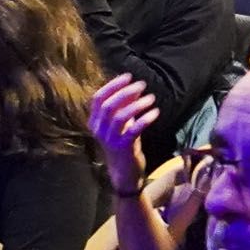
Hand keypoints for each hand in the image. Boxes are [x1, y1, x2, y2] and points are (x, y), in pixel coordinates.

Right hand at [88, 74, 160, 193]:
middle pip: (108, 105)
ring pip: (120, 116)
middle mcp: (98, 130)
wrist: (124, 173)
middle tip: (142, 84)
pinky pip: (133, 129)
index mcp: (94, 122)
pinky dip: (145, 119)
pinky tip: (155, 112)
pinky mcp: (122, 147)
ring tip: (151, 98)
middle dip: (126, 92)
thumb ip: (125, 106)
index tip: (128, 76)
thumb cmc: (123, 145)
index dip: (112, 85)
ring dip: (137, 104)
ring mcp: (109, 139)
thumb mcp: (122, 124)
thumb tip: (134, 87)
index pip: (98, 98)